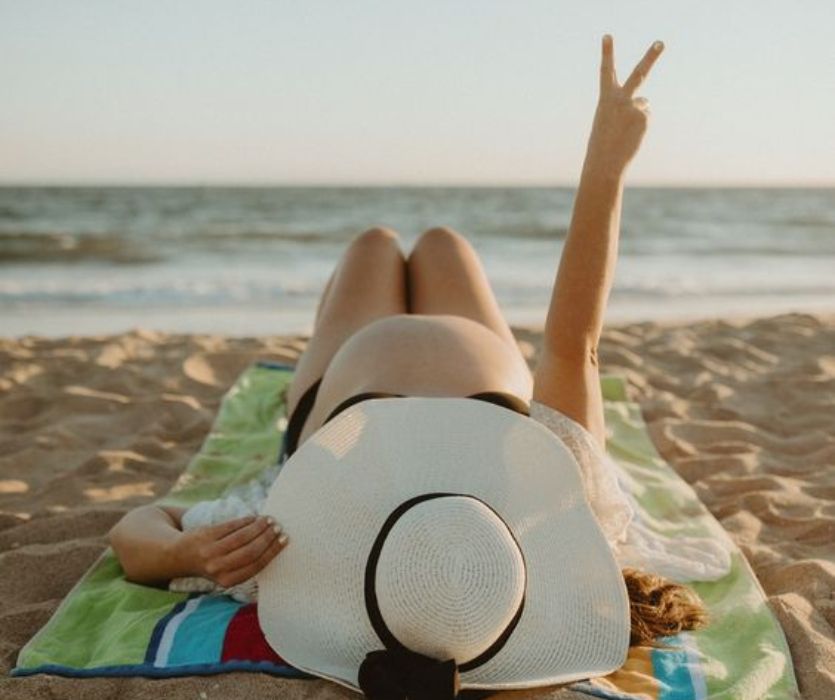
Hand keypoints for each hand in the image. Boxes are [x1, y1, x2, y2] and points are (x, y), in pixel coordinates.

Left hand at [173, 514, 287, 587]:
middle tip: (278, 528)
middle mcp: (218, 568)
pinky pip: (231, 526)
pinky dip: (246, 521)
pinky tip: (254, 518)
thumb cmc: (210, 564)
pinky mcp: (206, 535)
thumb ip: (246, 563)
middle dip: (268, 538)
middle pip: (251, 551)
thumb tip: (275, 544)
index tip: (284, 539)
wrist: (178, 556)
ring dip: (259, 527)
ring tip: (269, 520)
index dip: (272, 551)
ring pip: (242, 536)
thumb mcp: (226, 572)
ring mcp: (211, 551)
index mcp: (227, 581)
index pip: (256, 564)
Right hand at [585, 35, 664, 177]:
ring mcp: (634, 106)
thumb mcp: (608, 120)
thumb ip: (624, 106)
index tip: (607, 36)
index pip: (605, 71)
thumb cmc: (603, 143)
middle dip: (651, 57)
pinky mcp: (644, 116)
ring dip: (636, 116)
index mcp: (605, 99)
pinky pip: (646, 116)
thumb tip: (646, 102)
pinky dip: (640, 125)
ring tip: (624, 131)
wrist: (605, 161)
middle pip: (639, 73)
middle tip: (661, 42)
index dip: (606, 52)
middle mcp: (620, 98)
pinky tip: (631, 135)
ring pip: (642, 104)